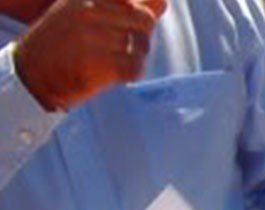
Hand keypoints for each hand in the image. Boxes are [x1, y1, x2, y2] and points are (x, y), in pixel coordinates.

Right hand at [13, 0, 165, 111]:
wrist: (30, 75)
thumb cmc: (63, 43)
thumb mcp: (86, 13)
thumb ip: (126, 6)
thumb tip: (164, 2)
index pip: (136, 1)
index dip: (142, 13)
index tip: (126, 26)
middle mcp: (89, 11)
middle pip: (145, 20)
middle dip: (140, 35)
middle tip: (117, 47)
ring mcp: (93, 37)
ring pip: (142, 45)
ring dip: (133, 56)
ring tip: (108, 60)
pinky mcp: (98, 64)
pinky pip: (136, 67)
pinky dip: (130, 73)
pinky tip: (112, 73)